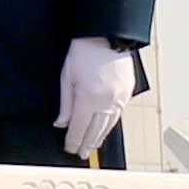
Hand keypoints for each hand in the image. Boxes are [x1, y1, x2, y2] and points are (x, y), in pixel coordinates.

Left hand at [55, 35, 134, 159]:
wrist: (106, 35)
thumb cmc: (84, 51)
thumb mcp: (67, 76)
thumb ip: (65, 103)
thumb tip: (61, 123)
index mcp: (88, 97)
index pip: (79, 127)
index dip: (73, 140)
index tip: (69, 148)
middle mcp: (106, 101)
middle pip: (94, 130)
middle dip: (86, 144)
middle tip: (81, 153)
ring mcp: (119, 98)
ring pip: (108, 125)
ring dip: (99, 137)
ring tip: (92, 146)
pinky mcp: (127, 93)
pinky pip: (118, 115)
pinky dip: (110, 125)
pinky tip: (105, 129)